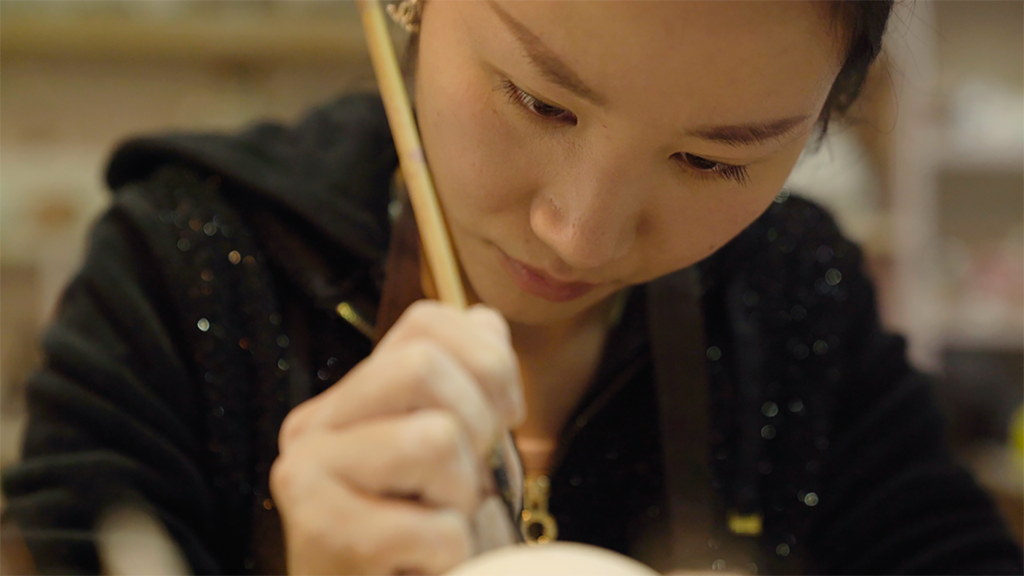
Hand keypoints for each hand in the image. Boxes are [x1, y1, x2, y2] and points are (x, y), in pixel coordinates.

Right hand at [270, 301, 525, 575]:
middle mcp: (312, 428)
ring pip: (435, 437)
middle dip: (478, 425)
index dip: (490, 363)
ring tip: (438, 527)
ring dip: (463, 496)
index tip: (504, 420)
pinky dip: (454, 552)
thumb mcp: (451, 451)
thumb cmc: (419, 542)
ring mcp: (308, 477)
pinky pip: (439, 527)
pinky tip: (422, 565)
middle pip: (423, 364)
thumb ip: (464, 379)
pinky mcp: (323, 533)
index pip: (426, 323)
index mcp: (345, 400)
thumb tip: (483, 320)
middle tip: (467, 482)